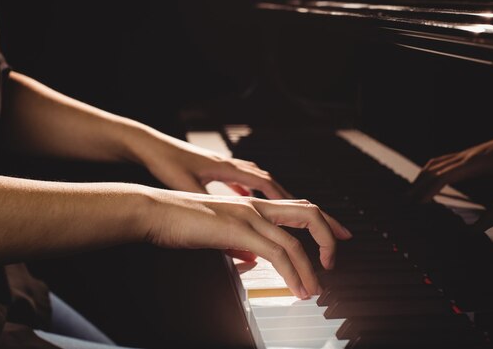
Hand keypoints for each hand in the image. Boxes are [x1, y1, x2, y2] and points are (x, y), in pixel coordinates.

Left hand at [131, 129, 291, 198]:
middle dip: (283, 195)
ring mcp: (220, 164)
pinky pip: (237, 178)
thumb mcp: (187, 187)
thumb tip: (224, 226)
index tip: (298, 212)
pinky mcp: (210, 168)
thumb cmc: (165, 162)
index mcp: (226, 167)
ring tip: (278, 207)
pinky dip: (247, 189)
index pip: (264, 183)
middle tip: (299, 211)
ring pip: (253, 177)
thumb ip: (210, 206)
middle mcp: (228, 163)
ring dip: (268, 191)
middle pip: (265, 178)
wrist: (147, 145)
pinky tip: (245, 199)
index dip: (282, 199)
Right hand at [143, 190, 352, 297]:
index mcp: (251, 204)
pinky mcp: (238, 230)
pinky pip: (277, 253)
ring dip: (311, 268)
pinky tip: (296, 287)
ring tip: (315, 289)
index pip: (298, 206)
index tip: (338, 236)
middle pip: (309, 212)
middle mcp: (255, 205)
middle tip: (336, 260)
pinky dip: (292, 273)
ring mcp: (248, 215)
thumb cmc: (179, 220)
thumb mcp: (217, 230)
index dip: (324, 220)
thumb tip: (253, 256)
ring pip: (295, 239)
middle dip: (330, 235)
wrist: (153, 210)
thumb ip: (240, 241)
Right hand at [409, 69, 492, 203]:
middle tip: (404, 202)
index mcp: (476, 162)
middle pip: (433, 170)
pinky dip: (428, 171)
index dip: (430, 189)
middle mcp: (466, 156)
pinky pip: (440, 161)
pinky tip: (424, 179)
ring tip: (409, 194)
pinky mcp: (466, 154)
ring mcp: (464, 154)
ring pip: (434, 164)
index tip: (418, 202)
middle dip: (417, 186)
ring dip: (420, 178)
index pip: (445, 176)